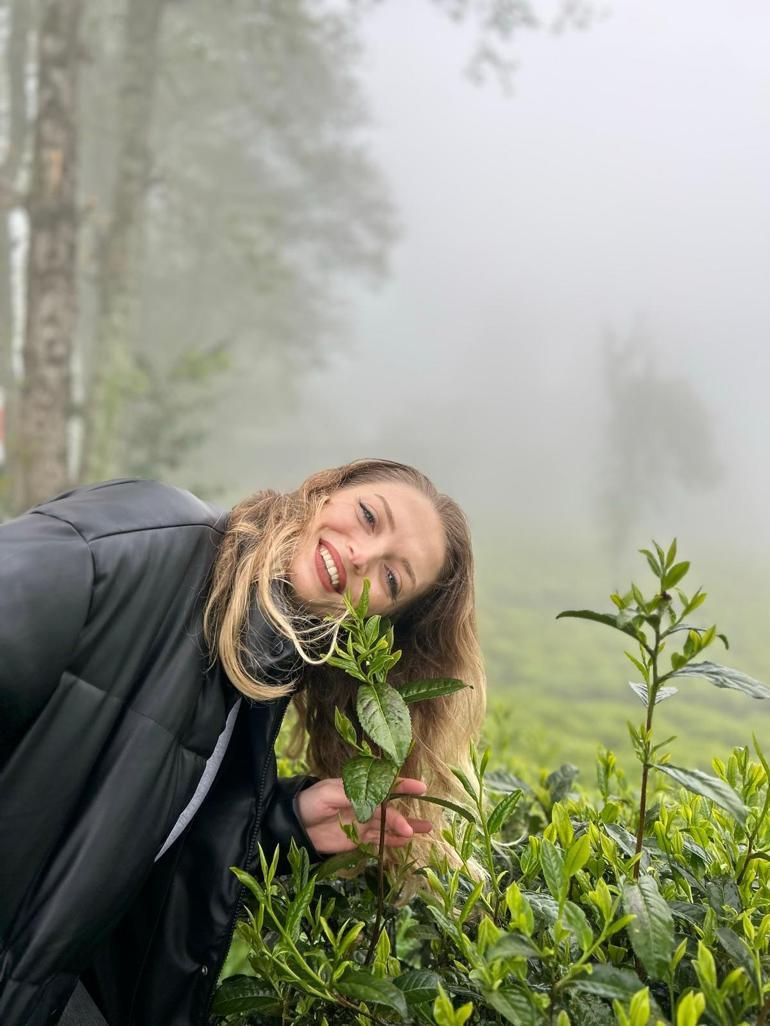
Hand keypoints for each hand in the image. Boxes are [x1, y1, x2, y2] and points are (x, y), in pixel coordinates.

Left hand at [295, 777, 432, 854]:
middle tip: (420, 825)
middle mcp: (365, 804)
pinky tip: (405, 842)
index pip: (385, 784)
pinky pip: (378, 840)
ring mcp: (362, 822)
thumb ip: (353, 795)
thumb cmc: (310, 802)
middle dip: (405, 816)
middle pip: (390, 809)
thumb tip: (377, 801)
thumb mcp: (329, 793)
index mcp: (359, 788)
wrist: (294, 826)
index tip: (421, 788)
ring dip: (406, 828)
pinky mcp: (357, 840)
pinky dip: (392, 841)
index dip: (404, 785)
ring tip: (425, 831)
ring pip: (389, 825)